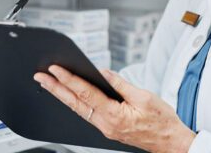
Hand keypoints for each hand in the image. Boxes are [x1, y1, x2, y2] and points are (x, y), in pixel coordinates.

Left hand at [34, 65, 195, 152]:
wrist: (170, 142)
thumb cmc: (162, 121)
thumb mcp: (144, 97)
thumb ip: (120, 84)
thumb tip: (103, 72)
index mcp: (114, 115)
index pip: (85, 93)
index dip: (69, 79)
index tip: (56, 69)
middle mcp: (105, 124)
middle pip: (75, 103)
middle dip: (55, 89)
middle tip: (40, 76)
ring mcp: (105, 128)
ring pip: (79, 109)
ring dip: (63, 95)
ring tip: (49, 83)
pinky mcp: (108, 128)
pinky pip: (87, 113)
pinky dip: (76, 102)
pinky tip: (70, 94)